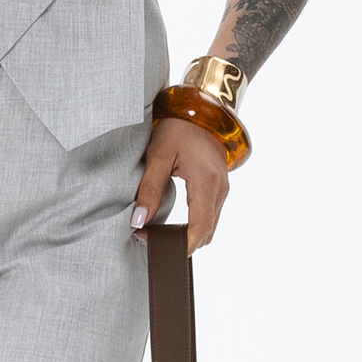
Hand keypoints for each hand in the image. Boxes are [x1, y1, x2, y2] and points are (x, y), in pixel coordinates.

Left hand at [131, 115, 230, 253]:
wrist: (201, 113)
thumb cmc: (179, 129)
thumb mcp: (157, 155)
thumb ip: (149, 190)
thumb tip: (139, 221)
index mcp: (206, 181)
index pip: (200, 227)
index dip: (182, 245)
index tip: (159, 249)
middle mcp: (220, 189)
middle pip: (206, 232)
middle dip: (181, 243)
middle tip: (150, 240)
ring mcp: (222, 190)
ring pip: (209, 227)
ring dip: (187, 235)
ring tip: (157, 233)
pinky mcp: (219, 190)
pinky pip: (209, 217)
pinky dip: (193, 226)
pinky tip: (172, 224)